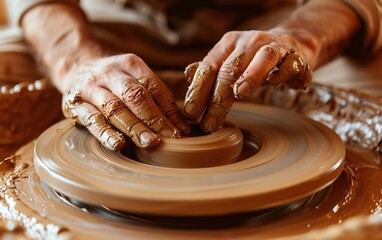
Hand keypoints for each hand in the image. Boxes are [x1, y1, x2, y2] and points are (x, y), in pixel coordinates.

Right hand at [61, 54, 190, 150]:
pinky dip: (105, 133)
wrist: (75, 65)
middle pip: (135, 96)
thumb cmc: (115, 79)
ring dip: (134, 127)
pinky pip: (91, 119)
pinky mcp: (74, 104)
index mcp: (130, 64)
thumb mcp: (134, 76)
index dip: (169, 109)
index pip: (153, 87)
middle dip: (155, 118)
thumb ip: (154, 96)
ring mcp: (91, 88)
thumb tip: (181, 125)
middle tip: (171, 138)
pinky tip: (118, 145)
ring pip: (115, 108)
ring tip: (151, 143)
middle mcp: (110, 74)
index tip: (182, 130)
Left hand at [183, 30, 311, 131]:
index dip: (198, 90)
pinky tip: (274, 82)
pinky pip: (289, 63)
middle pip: (230, 69)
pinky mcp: (295, 56)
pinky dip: (282, 72)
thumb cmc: (253, 60)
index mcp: (228, 44)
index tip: (190, 113)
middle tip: (209, 124)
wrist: (291, 44)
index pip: (209, 67)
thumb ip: (211, 70)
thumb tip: (187, 75)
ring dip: (250, 76)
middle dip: (217, 98)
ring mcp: (273, 46)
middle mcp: (248, 42)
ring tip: (239, 95)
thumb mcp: (229, 61)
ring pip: (261, 59)